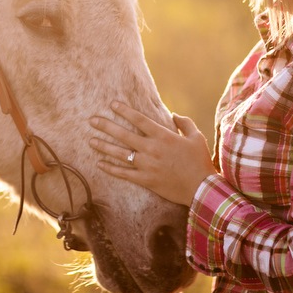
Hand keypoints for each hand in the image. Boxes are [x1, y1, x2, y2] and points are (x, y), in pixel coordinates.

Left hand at [89, 101, 216, 205]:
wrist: (201, 188)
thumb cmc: (200, 161)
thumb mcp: (196, 137)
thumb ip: (184, 123)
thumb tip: (173, 114)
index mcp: (163, 136)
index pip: (139, 120)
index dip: (124, 111)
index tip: (112, 104)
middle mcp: (152, 149)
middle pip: (124, 135)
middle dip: (106, 126)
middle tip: (91, 120)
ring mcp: (147, 165)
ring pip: (120, 154)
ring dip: (104, 146)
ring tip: (91, 140)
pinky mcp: (145, 180)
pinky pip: (124, 173)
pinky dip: (111, 169)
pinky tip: (100, 164)